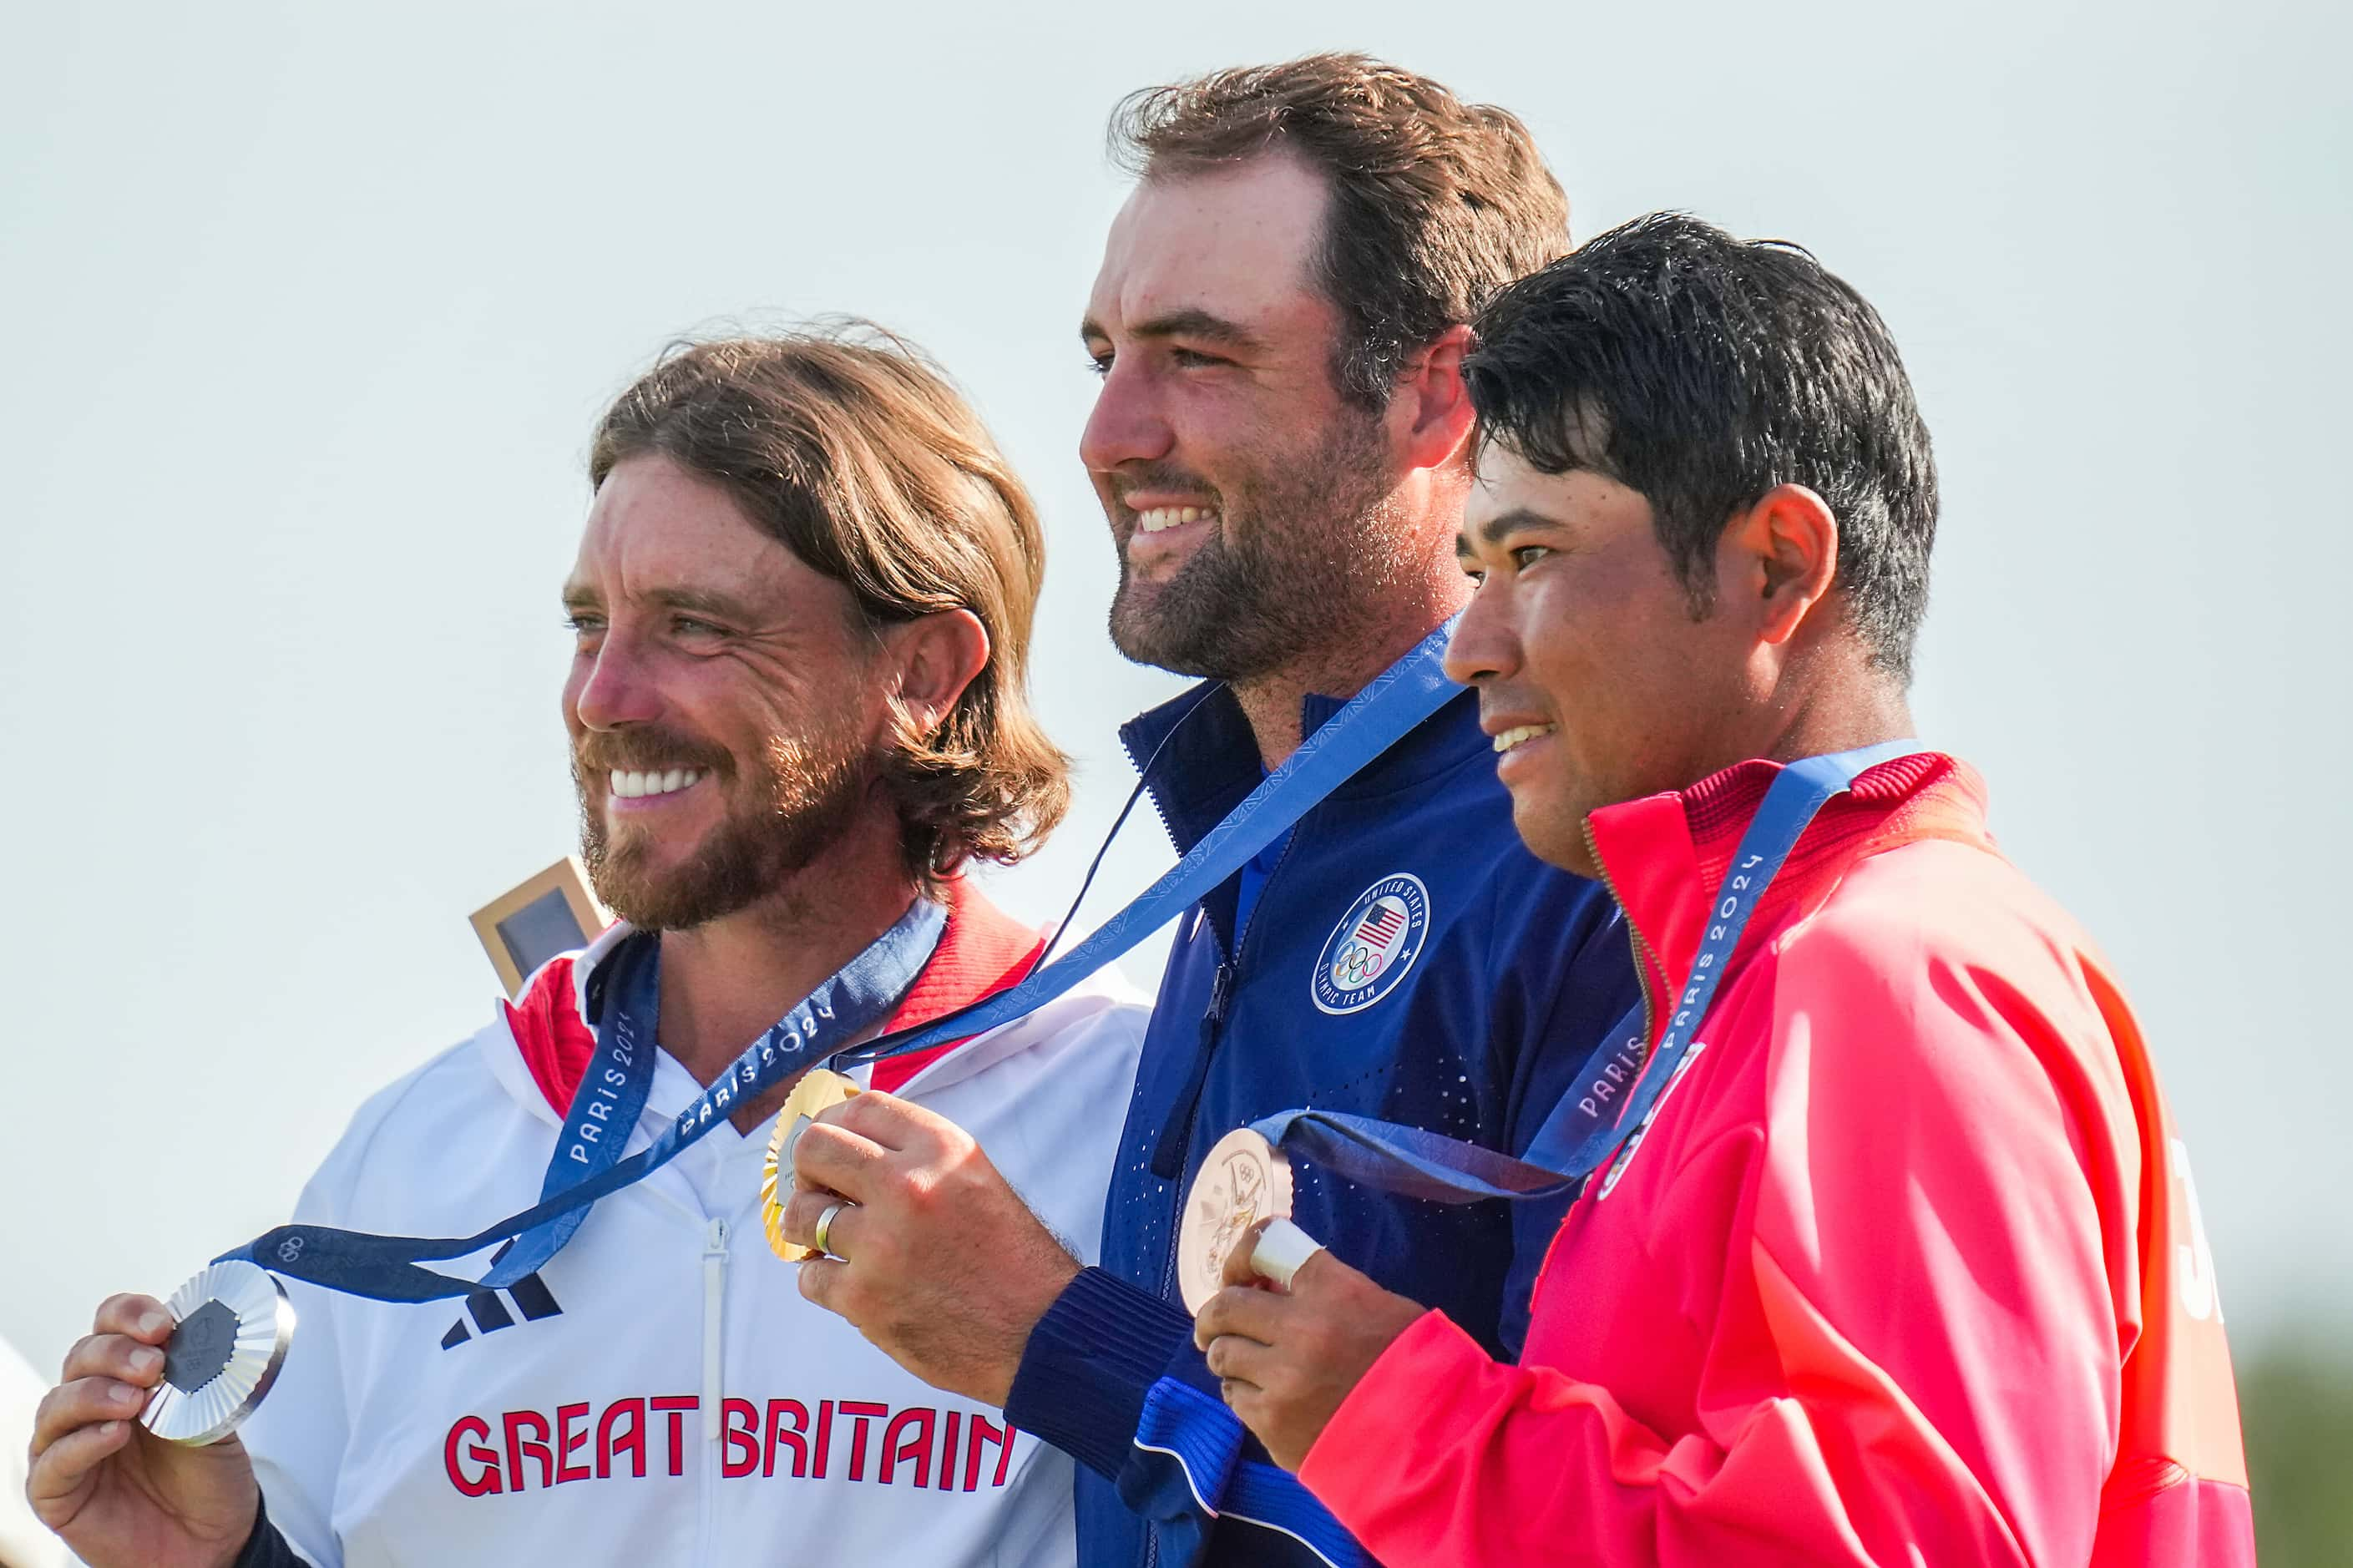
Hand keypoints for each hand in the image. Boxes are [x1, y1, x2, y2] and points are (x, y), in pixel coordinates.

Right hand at [26, 1293, 259, 1567]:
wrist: (216, 1538)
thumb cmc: (208, 1475)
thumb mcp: (216, 1414)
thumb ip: (199, 1379)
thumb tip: (191, 1343)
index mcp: (130, 1374)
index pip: (110, 1326)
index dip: (129, 1316)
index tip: (161, 1324)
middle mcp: (92, 1403)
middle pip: (82, 1357)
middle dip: (116, 1353)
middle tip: (153, 1364)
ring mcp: (70, 1446)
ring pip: (57, 1404)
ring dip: (95, 1394)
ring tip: (135, 1401)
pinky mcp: (57, 1491)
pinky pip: (53, 1461)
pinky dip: (82, 1442)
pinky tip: (114, 1434)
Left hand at [779, 1091, 1078, 1406]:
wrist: (1041, 1332)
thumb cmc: (1012, 1258)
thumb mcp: (975, 1178)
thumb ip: (918, 1156)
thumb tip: (851, 1143)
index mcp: (940, 1149)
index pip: (862, 1107)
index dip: (836, 1121)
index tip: (832, 1144)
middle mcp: (907, 1186)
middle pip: (815, 1149)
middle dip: (808, 1170)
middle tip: (820, 1191)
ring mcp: (880, 1244)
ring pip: (802, 1216)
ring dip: (811, 1229)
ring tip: (835, 1243)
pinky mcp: (863, 1299)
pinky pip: (810, 1278)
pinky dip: (824, 1281)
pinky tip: (854, 1283)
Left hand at [1192, 1221, 1428, 1470]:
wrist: (1432, 1437)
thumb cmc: (1414, 1365)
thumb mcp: (1381, 1306)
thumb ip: (1327, 1290)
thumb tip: (1274, 1287)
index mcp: (1332, 1289)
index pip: (1263, 1246)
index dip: (1240, 1258)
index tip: (1238, 1275)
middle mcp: (1300, 1328)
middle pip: (1227, 1306)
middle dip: (1214, 1315)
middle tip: (1214, 1325)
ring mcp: (1282, 1379)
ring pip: (1223, 1355)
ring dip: (1228, 1356)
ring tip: (1243, 1364)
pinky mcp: (1273, 1422)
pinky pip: (1234, 1397)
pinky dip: (1242, 1393)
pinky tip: (1264, 1397)